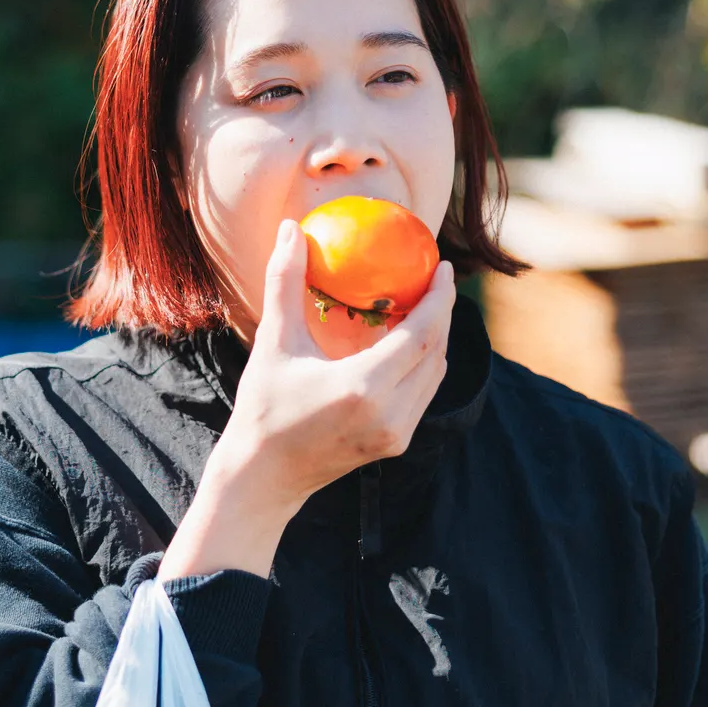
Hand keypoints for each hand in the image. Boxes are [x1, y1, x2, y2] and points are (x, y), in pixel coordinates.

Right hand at [159, 219, 455, 580]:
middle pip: (435, 351)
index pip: (421, 334)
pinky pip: (423, 393)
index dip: (439, 298)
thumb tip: (291, 230)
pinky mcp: (397, 442)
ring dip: (436, 338)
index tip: (444, 267)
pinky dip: (423, 364)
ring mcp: (397, 433)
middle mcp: (389, 413)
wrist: (264, 476)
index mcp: (362, 388)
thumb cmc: (263, 408)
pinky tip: (408, 343)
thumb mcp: (274, 343)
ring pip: (434, 374)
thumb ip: (285, 283)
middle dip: (442, 312)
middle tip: (436, 278)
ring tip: (425, 306)